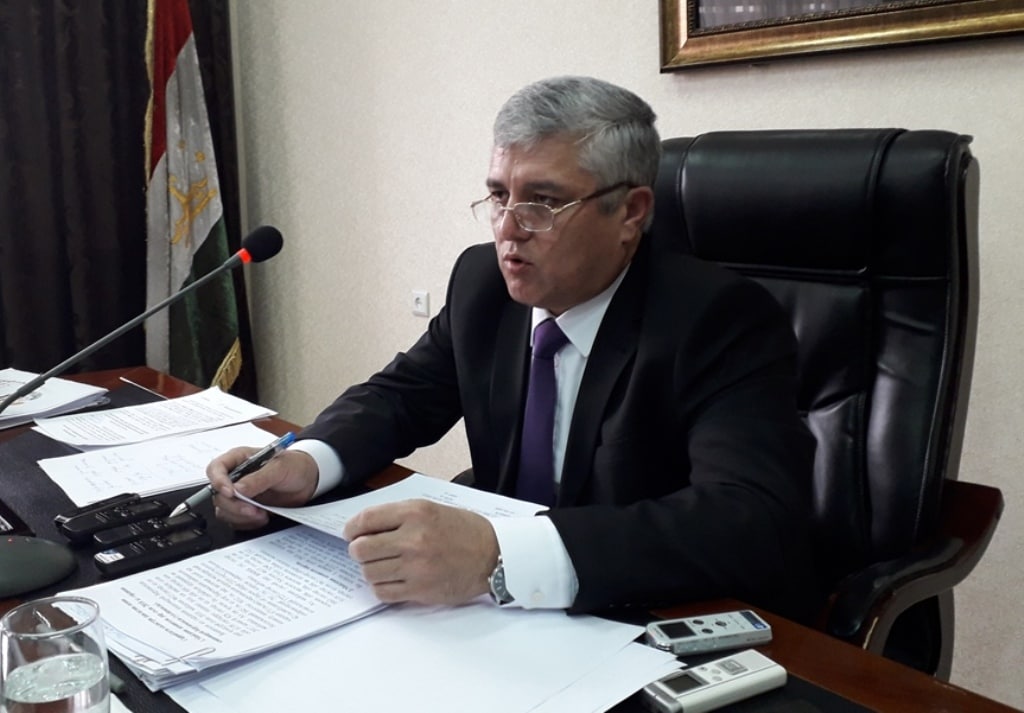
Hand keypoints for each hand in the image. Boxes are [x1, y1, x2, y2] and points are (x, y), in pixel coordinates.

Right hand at [206, 447, 318, 528]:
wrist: (308, 480)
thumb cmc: (295, 466)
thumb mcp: (280, 468)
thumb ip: (259, 478)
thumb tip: (238, 489)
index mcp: (239, 459)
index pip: (216, 468)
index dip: (218, 481)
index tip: (231, 493)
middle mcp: (235, 477)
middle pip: (217, 494)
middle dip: (234, 505)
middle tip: (253, 509)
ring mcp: (239, 494)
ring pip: (224, 509)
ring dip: (240, 516)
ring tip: (261, 514)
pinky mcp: (245, 508)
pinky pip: (235, 520)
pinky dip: (247, 523)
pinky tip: (262, 517)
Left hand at [343, 500, 498, 605]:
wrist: (493, 555)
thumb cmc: (464, 530)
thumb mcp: (431, 509)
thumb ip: (398, 516)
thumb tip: (363, 528)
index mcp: (415, 513)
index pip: (365, 520)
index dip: (351, 528)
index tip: (350, 533)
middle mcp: (413, 539)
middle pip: (360, 549)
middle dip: (359, 550)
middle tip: (368, 551)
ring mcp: (415, 567)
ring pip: (368, 572)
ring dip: (371, 569)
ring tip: (384, 565)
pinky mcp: (420, 590)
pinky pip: (383, 592)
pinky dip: (382, 587)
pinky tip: (393, 579)